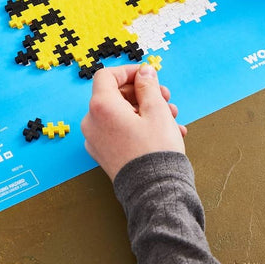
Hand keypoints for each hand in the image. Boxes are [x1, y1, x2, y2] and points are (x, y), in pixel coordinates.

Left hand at [81, 64, 185, 180]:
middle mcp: (92, 123)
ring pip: (121, 113)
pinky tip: (165, 131)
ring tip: (172, 117)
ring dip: (146, 110)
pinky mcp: (104, 153)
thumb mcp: (157, 110)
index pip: (107, 76)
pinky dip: (139, 125)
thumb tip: (144, 72)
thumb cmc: (155, 150)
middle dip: (143, 93)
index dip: (128, 72)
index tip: (147, 75)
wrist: (154, 192)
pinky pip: (119, 130)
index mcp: (101, 107)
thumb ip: (148, 86)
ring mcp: (95, 140)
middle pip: (115, 95)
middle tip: (166, 98)